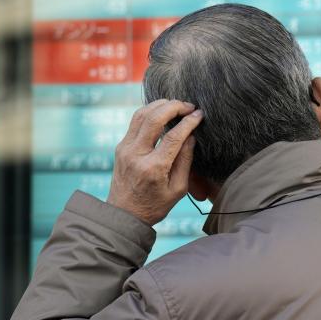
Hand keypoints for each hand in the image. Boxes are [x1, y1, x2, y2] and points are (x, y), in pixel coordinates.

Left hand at [106, 99, 202, 225]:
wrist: (123, 214)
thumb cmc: (155, 205)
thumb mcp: (178, 189)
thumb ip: (185, 161)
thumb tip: (191, 136)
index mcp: (153, 168)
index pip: (173, 137)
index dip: (188, 122)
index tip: (199, 114)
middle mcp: (136, 155)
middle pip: (154, 118)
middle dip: (174, 107)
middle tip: (189, 106)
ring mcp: (125, 149)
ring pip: (141, 114)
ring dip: (160, 105)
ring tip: (177, 105)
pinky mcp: (121, 146)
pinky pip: (135, 121)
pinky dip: (150, 112)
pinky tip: (162, 111)